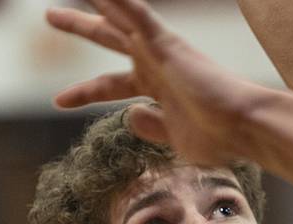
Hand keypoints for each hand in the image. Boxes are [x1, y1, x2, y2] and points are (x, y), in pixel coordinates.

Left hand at [46, 0, 265, 167]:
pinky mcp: (166, 42)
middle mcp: (155, 64)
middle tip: (51, 15)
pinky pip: (135, 11)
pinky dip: (119, 1)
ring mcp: (159, 50)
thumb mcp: (176, 140)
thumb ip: (152, 127)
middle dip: (80, 25)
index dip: (83, 92)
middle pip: (109, 38)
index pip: (110, 86)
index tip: (58, 100)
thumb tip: (130, 115)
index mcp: (156, 88)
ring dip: (95, 3)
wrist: (242, 127)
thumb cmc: (219, 140)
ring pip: (118, 16)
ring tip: (59, 5)